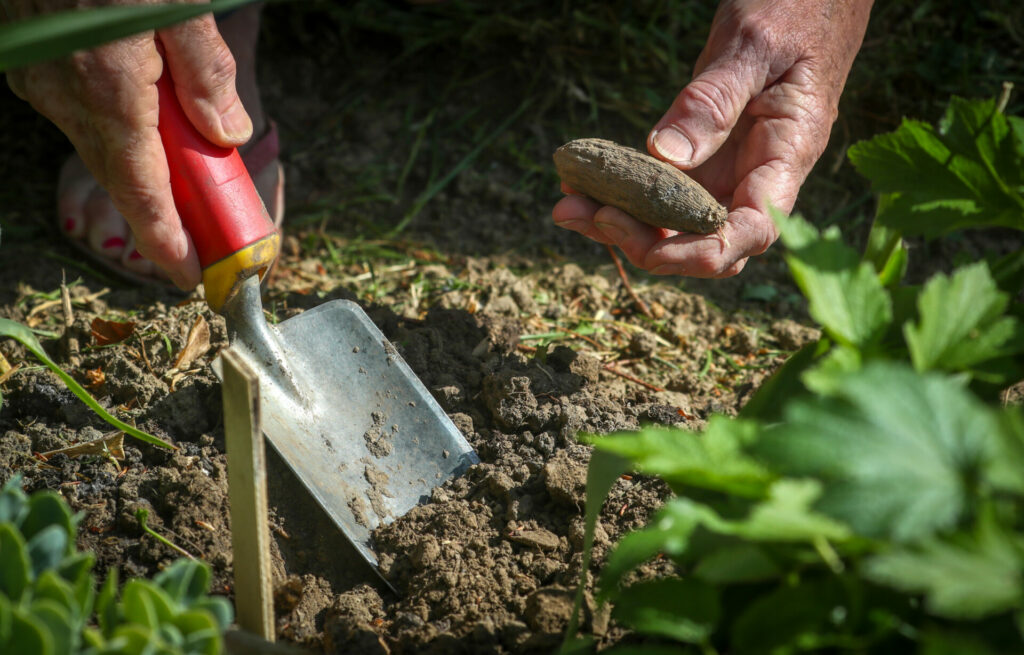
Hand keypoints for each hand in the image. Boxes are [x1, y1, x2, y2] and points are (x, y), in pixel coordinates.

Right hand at [5, 0, 251, 288]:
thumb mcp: (180, 3)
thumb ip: (207, 72)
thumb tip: (228, 135)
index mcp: (111, 89)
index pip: (142, 190)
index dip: (166, 241)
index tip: (191, 279)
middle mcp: (65, 93)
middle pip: (124, 174)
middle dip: (167, 210)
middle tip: (208, 233)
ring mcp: (38, 78)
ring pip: (100, 142)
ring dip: (144, 161)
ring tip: (188, 167)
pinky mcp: (27, 60)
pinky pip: (78, 109)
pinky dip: (116, 124)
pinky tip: (142, 110)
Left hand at [553, 0, 872, 277]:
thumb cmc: (796, 8)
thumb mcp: (753, 44)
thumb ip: (715, 99)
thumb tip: (667, 155)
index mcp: (787, 155)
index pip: (751, 232)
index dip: (699, 254)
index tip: (645, 247)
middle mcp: (759, 175)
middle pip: (705, 240)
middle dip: (644, 243)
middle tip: (581, 215)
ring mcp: (730, 169)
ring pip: (679, 223)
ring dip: (624, 225)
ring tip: (567, 207)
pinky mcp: (705, 155)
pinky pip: (664, 190)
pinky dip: (625, 195)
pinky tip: (583, 184)